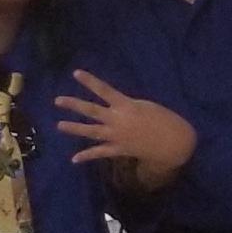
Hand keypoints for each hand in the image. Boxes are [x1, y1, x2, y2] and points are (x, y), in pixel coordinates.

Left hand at [57, 69, 196, 183]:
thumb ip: (127, 105)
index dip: (90, 81)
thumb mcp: (146, 105)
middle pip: (91, 111)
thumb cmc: (164, 119)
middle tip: (58, 100)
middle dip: (74, 105)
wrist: (173, 142)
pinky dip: (87, 156)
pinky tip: (74, 159)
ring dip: (74, 128)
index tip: (76, 73)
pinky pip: (100, 153)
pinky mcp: (118, 150)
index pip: (104, 90)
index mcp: (126, 105)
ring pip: (91, 132)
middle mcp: (117, 120)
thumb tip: (115, 106)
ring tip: (59, 125)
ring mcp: (116, 136)